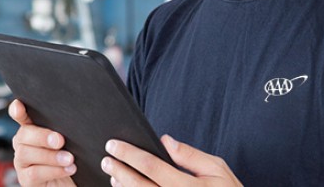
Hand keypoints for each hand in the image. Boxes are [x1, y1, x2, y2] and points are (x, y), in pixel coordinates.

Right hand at [9, 99, 77, 185]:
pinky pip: (35, 173)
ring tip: (69, 158)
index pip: (21, 116)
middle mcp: (23, 144)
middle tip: (60, 140)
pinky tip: (68, 169)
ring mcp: (22, 162)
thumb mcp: (70, 142)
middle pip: (24, 134)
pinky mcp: (26, 179)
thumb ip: (64, 131)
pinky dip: (53, 171)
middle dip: (42, 136)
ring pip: (27, 154)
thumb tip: (72, 121)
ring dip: (50, 156)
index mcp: (32, 130)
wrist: (72, 183)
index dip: (17, 110)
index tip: (18, 106)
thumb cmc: (70, 159)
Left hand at [101, 135, 241, 186]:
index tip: (114, 145)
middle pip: (138, 185)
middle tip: (106, 160)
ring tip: (114, 176)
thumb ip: (190, 155)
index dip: (129, 154)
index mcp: (188, 186)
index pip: (151, 166)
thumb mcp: (217, 169)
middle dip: (119, 170)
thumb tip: (165, 141)